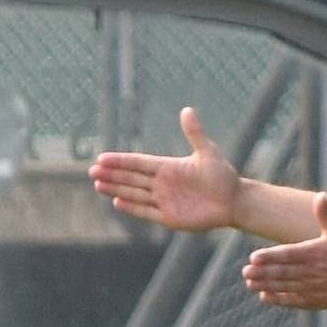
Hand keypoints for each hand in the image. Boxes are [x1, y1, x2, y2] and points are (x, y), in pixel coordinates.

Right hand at [89, 107, 240, 232]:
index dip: (121, 161)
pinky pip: (147, 212)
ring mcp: (165, 200)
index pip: (138, 163)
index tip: (102, 158)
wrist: (234, 201)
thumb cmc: (223, 176)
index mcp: (168, 167)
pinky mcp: (170, 217)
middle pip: (132, 178)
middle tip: (92, 172)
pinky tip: (117, 202)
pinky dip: (133, 208)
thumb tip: (187, 109)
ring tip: (98, 185)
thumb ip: (195, 133)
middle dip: (112, 175)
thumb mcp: (208, 153)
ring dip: (117, 190)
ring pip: (135, 194)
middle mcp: (162, 184)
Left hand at [242, 194, 326, 311]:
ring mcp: (314, 288)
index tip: (254, 257)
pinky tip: (265, 297)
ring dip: (266, 286)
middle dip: (263, 273)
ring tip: (250, 282)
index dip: (271, 257)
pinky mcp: (316, 301)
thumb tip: (321, 195)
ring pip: (286, 287)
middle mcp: (313, 272)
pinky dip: (279, 300)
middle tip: (246, 271)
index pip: (289, 255)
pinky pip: (294, 301)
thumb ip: (326, 215)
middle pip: (284, 273)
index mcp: (316, 254)